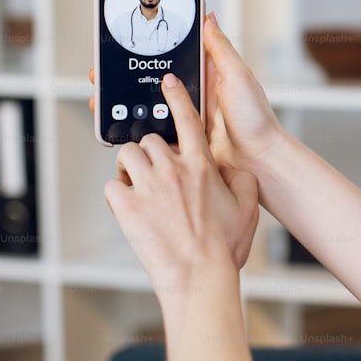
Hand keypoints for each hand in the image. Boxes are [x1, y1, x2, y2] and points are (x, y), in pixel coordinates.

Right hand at [88, 13, 285, 175]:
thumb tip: (208, 16)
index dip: (151, 50)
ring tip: (103, 95)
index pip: (174, 56)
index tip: (125, 41)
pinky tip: (119, 123)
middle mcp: (196, 96)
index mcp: (209, 76)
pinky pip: (155, 132)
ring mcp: (187, 118)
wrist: (259, 160)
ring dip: (127, 102)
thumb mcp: (238, 76)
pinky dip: (137, 128)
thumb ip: (220, 48)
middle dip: (128, 76)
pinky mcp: (182, 140)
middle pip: (155, 81)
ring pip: (150, 106)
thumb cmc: (256, 118)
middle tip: (101, 72)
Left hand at [103, 73, 259, 286]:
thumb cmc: (224, 248)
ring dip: (130, 166)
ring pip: (128, 155)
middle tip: (154, 170)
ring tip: (137, 183)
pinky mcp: (127, 207)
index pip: (188, 119)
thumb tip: (234, 169)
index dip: (177, 97)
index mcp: (202, 166)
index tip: (168, 83)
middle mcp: (173, 169)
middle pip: (151, 138)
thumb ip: (243, 182)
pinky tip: (128, 205)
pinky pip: (112, 186)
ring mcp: (148, 186)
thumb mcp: (248, 210)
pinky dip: (118, 192)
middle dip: (151, 151)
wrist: (199, 276)